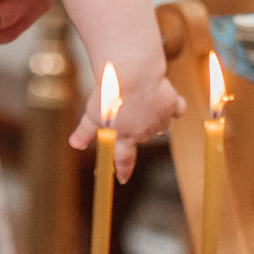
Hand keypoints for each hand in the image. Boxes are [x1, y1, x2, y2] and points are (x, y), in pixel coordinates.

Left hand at [69, 74, 184, 159]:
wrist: (132, 74)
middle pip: (142, 138)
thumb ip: (85, 131)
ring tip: (144, 105)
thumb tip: (75, 144)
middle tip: (128, 113)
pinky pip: (177, 109)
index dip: (123, 170)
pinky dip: (174, 106)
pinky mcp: (171, 104)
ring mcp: (160, 120)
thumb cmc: (109, 94)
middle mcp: (144, 133)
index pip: (124, 159)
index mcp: (124, 137)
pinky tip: (168, 100)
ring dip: (155, 119)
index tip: (123, 178)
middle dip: (137, 130)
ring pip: (161, 125)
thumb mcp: (92, 114)